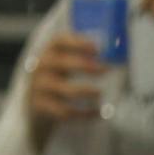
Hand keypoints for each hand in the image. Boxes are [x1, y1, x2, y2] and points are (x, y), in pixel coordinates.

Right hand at [24, 34, 104, 150]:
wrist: (35, 105)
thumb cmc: (58, 80)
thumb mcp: (65, 65)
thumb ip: (83, 58)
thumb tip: (118, 55)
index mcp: (50, 52)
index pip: (60, 41)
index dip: (78, 43)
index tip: (97, 48)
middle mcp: (42, 66)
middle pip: (63, 63)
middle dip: (86, 65)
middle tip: (106, 70)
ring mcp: (39, 86)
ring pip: (65, 90)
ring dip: (86, 91)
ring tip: (100, 94)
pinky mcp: (41, 106)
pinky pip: (65, 111)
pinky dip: (84, 113)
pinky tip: (97, 112)